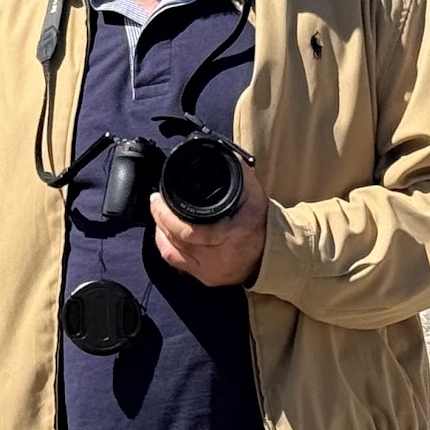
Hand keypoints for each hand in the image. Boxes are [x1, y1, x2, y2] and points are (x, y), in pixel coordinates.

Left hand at [150, 165, 268, 287]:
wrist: (273, 254)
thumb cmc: (261, 222)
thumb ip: (237, 173)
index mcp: (229, 235)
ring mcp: (210, 270)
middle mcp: (217, 257)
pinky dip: (166, 246)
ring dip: (161, 232)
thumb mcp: (254, 194)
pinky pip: (176, 263)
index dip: (166, 215)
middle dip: (160, 218)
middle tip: (156, 202)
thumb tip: (219, 151)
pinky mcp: (205, 278)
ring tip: (160, 215)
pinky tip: (165, 234)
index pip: (187, 231)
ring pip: (172, 252)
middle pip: (176, 240)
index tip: (158, 199)